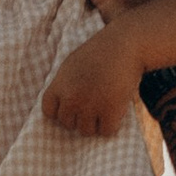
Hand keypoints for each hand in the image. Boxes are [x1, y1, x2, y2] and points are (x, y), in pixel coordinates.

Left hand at [41, 21, 151, 140]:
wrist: (126, 44)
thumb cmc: (100, 51)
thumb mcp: (72, 64)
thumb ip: (64, 85)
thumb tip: (61, 108)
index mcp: (60, 85)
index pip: (49, 111)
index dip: (60, 111)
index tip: (72, 105)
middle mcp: (71, 98)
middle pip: (67, 123)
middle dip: (79, 117)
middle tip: (93, 103)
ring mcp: (90, 106)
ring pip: (86, 131)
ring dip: (95, 123)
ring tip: (104, 106)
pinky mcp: (110, 111)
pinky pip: (106, 131)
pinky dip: (112, 125)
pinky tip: (115, 111)